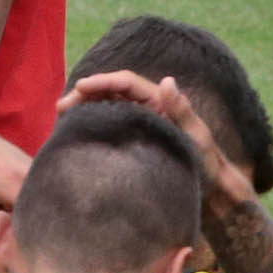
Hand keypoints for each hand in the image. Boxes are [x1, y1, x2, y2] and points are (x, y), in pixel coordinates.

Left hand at [0, 125, 30, 246]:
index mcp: (13, 182)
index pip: (30, 219)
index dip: (18, 234)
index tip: (1, 237)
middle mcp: (29, 173)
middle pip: (34, 210)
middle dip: (17, 223)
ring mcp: (33, 166)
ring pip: (33, 200)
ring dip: (17, 210)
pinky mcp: (32, 164)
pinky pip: (32, 190)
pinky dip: (19, 199)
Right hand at [60, 70, 254, 208]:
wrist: (211, 192)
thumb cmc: (207, 164)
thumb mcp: (196, 137)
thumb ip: (181, 110)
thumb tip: (166, 81)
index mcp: (161, 102)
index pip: (126, 84)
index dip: (102, 82)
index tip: (80, 88)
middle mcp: (148, 109)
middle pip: (111, 93)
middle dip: (85, 94)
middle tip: (61, 107)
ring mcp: (140, 126)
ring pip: (106, 109)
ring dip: (85, 109)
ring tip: (62, 118)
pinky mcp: (134, 143)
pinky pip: (109, 128)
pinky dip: (91, 127)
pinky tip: (75, 134)